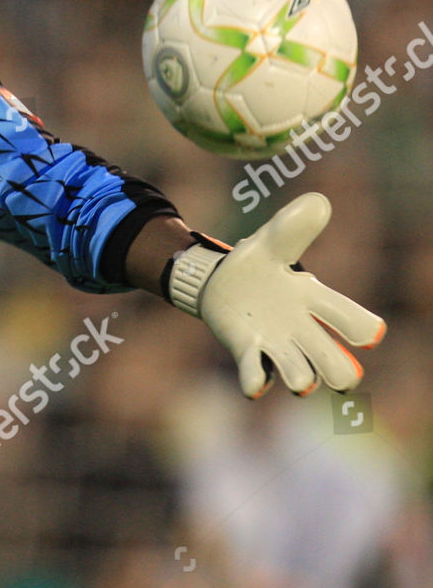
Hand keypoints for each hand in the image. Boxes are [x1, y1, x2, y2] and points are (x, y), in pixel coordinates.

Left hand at [168, 193, 385, 397]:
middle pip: (332, 359)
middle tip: (343, 378)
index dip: (362, 328)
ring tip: (300, 380)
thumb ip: (293, 228)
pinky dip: (256, 380)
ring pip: (299, 373)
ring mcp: (276, 343)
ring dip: (301, 377)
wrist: (218, 279)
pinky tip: (255, 385)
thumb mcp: (272, 242)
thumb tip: (319, 202)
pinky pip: (255, 373)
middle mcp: (302, 328)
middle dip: (339, 370)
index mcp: (314, 299)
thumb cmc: (257, 263)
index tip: (370, 337)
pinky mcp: (247, 350)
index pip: (349, 317)